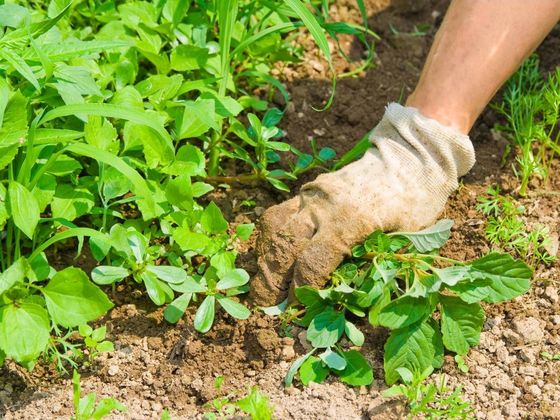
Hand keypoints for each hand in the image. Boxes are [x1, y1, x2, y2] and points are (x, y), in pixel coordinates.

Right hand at [250, 103, 474, 305]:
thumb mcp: (407, 238)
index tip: (296, 308)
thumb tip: (343, 296)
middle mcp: (324, 206)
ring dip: (265, 257)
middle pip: (284, 246)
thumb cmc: (416, 201)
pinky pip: (280, 213)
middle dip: (271, 280)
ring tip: (266, 279)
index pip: (312, 263)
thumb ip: (375, 264)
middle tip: (269, 303)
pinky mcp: (309, 189)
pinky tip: (274, 252)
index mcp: (350, 222)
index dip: (300, 291)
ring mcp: (313, 194)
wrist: (410, 156)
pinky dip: (272, 236)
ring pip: (274, 227)